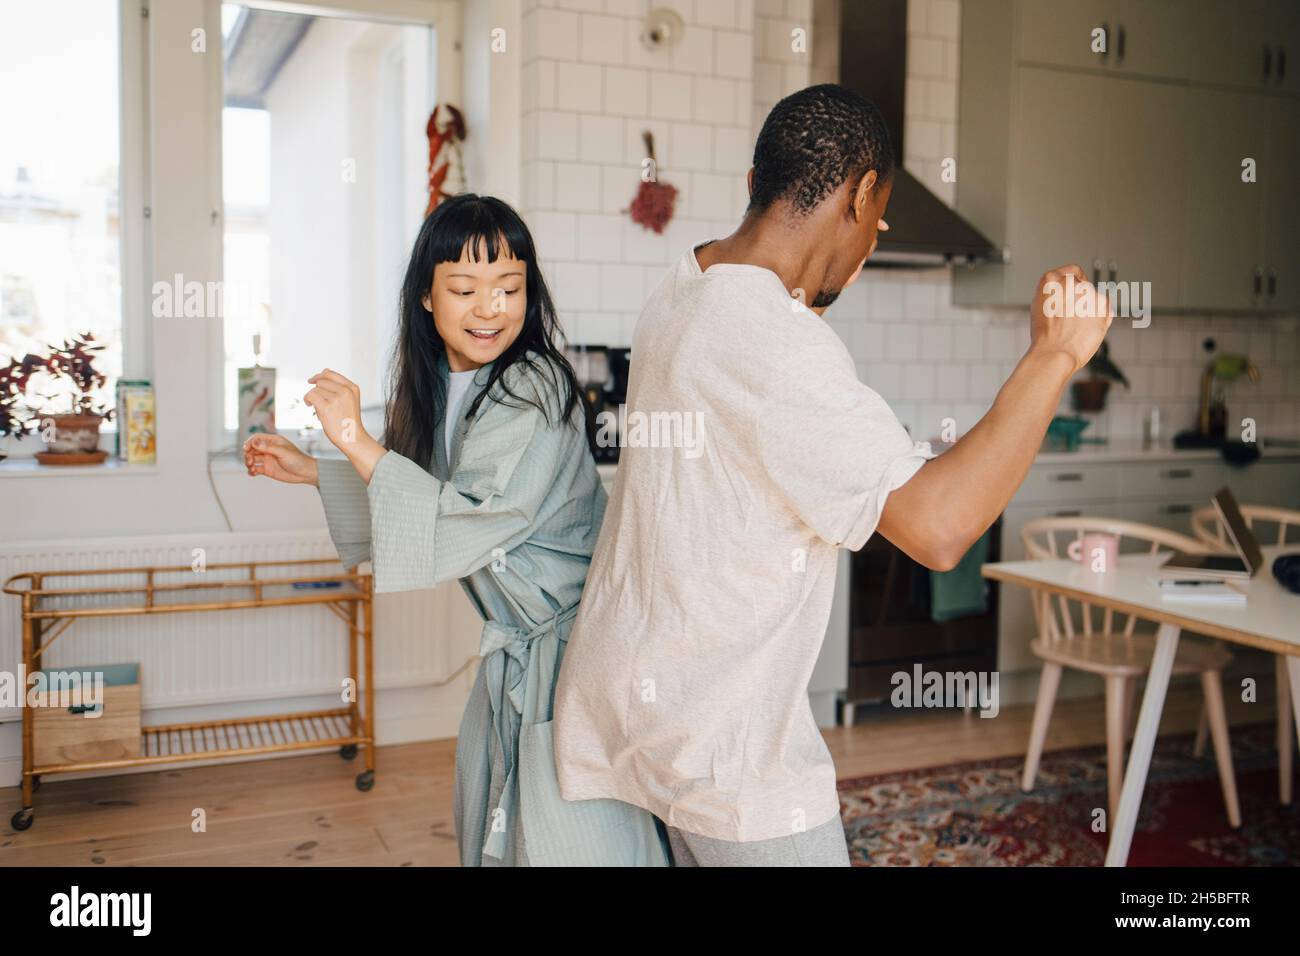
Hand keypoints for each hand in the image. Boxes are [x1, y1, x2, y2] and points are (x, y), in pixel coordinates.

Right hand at [243, 433, 317, 484]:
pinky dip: (251, 471)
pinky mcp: (268, 470)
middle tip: (250, 461)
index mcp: (273, 441)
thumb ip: (268, 447)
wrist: (306, 473)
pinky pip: (255, 469)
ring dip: (248, 463)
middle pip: (252, 449)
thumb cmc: (298, 460)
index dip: (249, 443)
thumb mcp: (282, 452)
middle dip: (248, 454)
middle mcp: (269, 450)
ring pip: (252, 459)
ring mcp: (268, 460)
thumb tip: (254, 442)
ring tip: (252, 468)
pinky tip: (253, 473)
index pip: (256, 439)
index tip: (246, 449)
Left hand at [303, 368, 386, 482]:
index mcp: (352, 388)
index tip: (312, 381)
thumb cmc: (348, 422)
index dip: (319, 376)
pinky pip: (310, 395)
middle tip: (318, 402)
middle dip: (317, 390)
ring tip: (318, 408)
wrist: (352, 438)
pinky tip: (310, 406)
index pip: (330, 373)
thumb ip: (338, 387)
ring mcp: (337, 398)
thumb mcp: (349, 400)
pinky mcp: (327, 407)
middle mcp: (346, 391)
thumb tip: (322, 373)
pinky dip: (307, 400)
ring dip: (313, 398)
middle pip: (321, 381)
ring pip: (315, 389)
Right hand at [1028, 264, 1113, 372]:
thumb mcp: (1039, 305)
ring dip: (1088, 309)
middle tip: (1069, 317)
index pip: (1072, 270)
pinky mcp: (1104, 307)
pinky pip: (1105, 309)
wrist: (1055, 354)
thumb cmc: (1045, 336)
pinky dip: (1099, 317)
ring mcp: (1090, 293)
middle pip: (1083, 285)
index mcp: (1051, 279)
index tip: (1075, 290)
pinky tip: (1086, 328)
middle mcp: (1072, 282)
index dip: (1074, 281)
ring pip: (1094, 299)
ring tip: (1075, 326)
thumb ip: (1055, 292)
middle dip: (1079, 298)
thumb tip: (1068, 291)